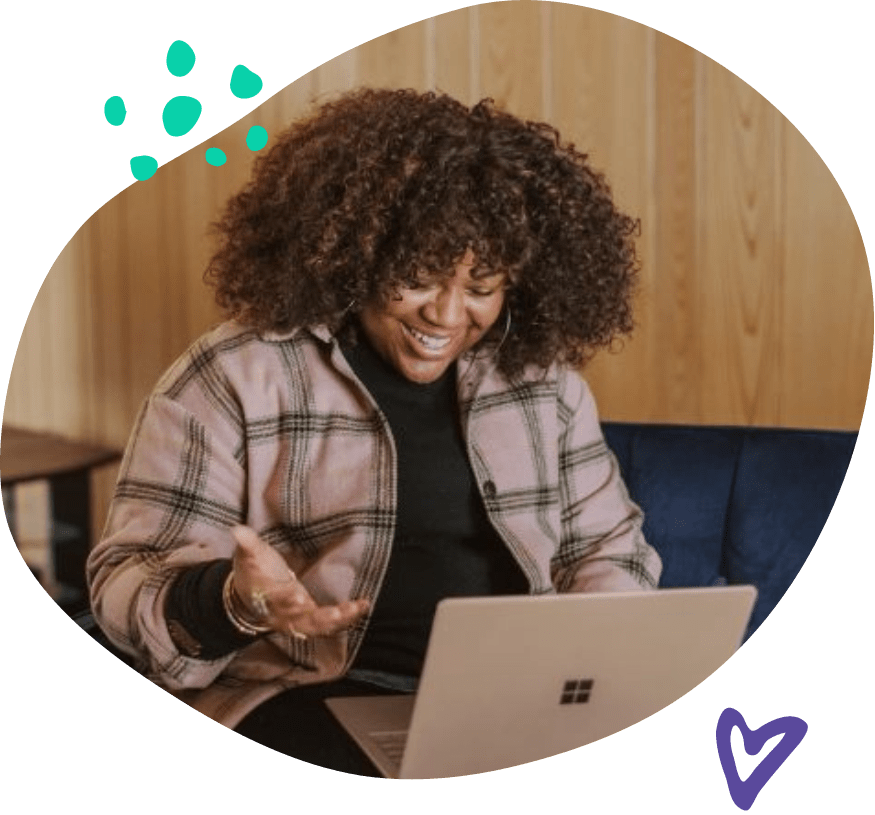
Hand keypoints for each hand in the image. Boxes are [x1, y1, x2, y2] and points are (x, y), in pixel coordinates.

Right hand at [229, 525, 368, 637]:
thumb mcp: (248, 557)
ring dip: (338, 621)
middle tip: (336, 613)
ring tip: (356, 609)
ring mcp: (298, 620)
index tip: (297, 596)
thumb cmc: (253, 574)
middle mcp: (282, 614)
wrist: (250, 600)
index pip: (275, 600)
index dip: (285, 599)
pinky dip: (347, 618)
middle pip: (299, 621)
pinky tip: (363, 606)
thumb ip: (247, 544)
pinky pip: (330, 624)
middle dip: (318, 618)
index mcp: (266, 597)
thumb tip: (237, 529)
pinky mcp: (311, 619)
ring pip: (318, 627)